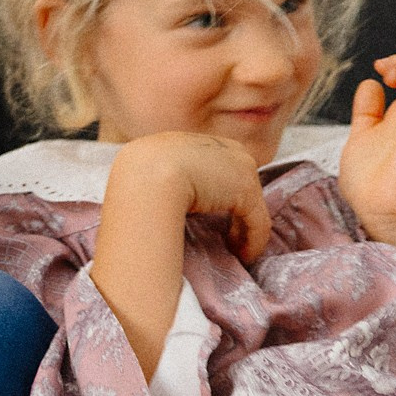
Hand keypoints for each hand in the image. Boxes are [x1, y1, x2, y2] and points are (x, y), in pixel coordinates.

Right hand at [109, 131, 271, 263]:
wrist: (146, 178)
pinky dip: (252, 242)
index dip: (218, 189)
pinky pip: (257, 222)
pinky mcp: (247, 192)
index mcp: (199, 141)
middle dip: (236, 205)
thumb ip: (164, 177)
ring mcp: (240, 168)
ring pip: (250, 203)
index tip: (211, 214)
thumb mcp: (148, 169)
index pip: (218, 164)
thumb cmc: (138, 177)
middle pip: (239, 180)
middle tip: (227, 232)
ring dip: (243, 227)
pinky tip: (242, 255)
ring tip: (234, 247)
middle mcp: (224, 148)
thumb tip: (165, 197)